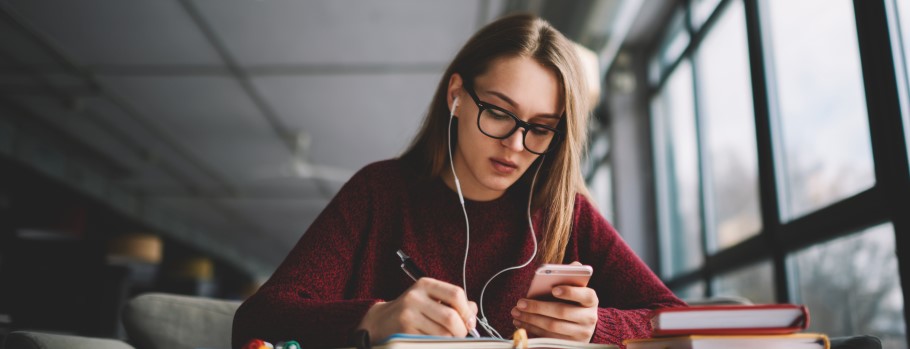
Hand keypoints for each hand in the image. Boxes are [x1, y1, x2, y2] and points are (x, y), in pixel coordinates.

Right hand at [357, 277, 478, 342]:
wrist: (381, 321)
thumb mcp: (430, 298)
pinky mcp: (404, 333)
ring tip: (446, 337)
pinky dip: (438, 343)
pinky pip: (431, 341)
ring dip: (450, 339)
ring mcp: (408, 315)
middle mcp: (415, 297)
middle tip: (460, 334)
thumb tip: (473, 311)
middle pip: (451, 316)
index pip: (456, 294)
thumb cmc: (412, 310)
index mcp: (425, 284)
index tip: (469, 321)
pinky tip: (433, 340)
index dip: (467, 310)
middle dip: (461, 330)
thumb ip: (453, 301)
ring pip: (443, 333)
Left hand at [511, 263, 598, 341]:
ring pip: (553, 327)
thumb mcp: (576, 288)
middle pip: (562, 312)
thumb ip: (573, 275)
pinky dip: (532, 329)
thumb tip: (573, 266)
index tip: (553, 289)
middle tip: (520, 302)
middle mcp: (589, 318)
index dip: (570, 292)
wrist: (583, 325)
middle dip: (539, 307)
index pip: (585, 295)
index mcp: (591, 300)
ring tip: (516, 312)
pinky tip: (521, 322)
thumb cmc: (574, 301)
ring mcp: (580, 333)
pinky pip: (548, 337)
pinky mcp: (570, 344)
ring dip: (531, 319)